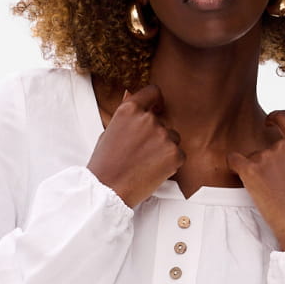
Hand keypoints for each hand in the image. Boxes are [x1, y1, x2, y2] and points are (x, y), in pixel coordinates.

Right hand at [86, 83, 184, 208]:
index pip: (153, 92)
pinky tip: (153, 171)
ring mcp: (163, 136)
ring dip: (164, 148)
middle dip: (156, 135)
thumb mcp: (110, 131)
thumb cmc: (105, 165)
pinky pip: (179, 155)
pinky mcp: (174, 154)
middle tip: (142, 152)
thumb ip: (126, 115)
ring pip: (173, 138)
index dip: (156, 101)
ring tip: (145, 163)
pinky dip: (171, 163)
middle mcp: (147, 119)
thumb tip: (130, 94)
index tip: (157, 108)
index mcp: (129, 109)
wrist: (108, 191)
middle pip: (163, 121)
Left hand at [226, 111, 284, 250]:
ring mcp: (267, 156)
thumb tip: (272, 149)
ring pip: (252, 158)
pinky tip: (239, 176)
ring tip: (270, 194)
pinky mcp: (251, 170)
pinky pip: (233, 160)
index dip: (274, 117)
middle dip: (264, 163)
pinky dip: (233, 166)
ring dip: (255, 173)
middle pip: (264, 145)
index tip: (267, 122)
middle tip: (274, 187)